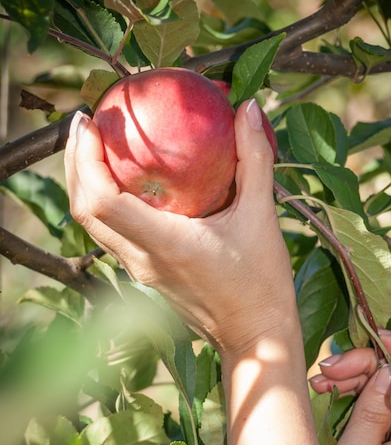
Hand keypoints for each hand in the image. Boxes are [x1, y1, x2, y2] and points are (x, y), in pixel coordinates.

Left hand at [65, 99, 296, 353]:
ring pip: (91, 225)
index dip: (86, 159)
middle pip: (83, 211)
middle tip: (85, 123)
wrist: (255, 337)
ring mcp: (140, 270)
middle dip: (75, 163)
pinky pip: (110, 234)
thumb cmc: (262, 282)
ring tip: (93, 146)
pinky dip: (102, 202)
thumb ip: (254, 159)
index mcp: (164, 244)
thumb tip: (247, 107)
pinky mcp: (146, 274)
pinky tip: (122, 181)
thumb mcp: (261, 217)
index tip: (91, 123)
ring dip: (83, 183)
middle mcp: (142, 259)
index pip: (101, 201)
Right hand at [309, 331, 390, 444]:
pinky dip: (349, 393)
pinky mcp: (386, 441)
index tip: (369, 340)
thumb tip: (388, 368)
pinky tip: (326, 390)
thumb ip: (372, 413)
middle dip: (366, 365)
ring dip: (352, 378)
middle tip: (327, 369)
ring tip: (320, 382)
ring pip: (385, 388)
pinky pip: (373, 404)